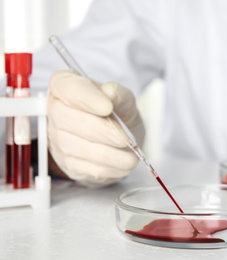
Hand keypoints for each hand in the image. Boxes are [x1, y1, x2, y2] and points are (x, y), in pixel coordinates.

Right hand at [47, 70, 144, 187]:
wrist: (120, 140)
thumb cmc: (118, 114)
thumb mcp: (125, 100)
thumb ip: (119, 94)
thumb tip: (109, 92)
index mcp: (66, 85)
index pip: (67, 87)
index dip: (86, 98)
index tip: (108, 107)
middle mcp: (56, 109)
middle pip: (68, 119)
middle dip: (100, 131)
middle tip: (125, 139)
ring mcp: (57, 137)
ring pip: (74, 146)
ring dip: (106, 153)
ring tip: (130, 157)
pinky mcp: (65, 160)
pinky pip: (81, 166)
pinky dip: (104, 167)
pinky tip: (121, 165)